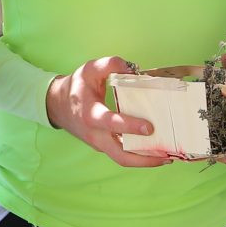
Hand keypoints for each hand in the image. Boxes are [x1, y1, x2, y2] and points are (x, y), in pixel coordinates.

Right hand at [46, 58, 171, 167]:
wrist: (57, 105)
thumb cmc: (77, 86)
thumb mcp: (90, 69)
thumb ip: (110, 64)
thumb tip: (134, 69)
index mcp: (90, 114)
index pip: (111, 123)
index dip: (130, 127)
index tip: (149, 127)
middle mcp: (95, 135)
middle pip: (120, 155)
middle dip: (144, 159)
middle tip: (166, 156)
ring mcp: (99, 144)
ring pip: (122, 159)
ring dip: (145, 162)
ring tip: (167, 158)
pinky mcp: (104, 147)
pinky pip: (122, 155)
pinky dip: (139, 156)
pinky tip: (156, 152)